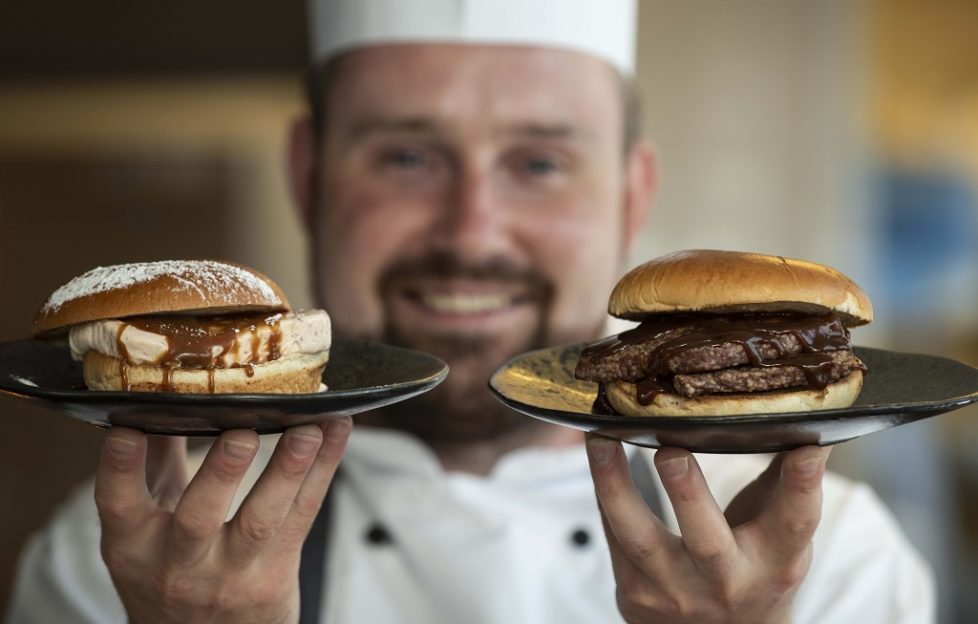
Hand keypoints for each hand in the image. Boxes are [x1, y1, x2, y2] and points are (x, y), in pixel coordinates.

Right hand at [94, 418, 351, 623]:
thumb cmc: (170, 570)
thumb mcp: (144, 529)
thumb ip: (150, 463)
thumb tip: (156, 392)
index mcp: (134, 546)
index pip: (119, 504)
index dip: (120, 467)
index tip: (128, 428)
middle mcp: (179, 564)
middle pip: (198, 517)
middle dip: (222, 472)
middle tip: (242, 432)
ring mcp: (230, 574)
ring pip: (262, 521)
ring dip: (288, 470)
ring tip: (307, 430)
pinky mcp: (275, 575)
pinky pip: (303, 516)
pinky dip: (323, 470)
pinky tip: (335, 432)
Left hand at [587, 436, 829, 623]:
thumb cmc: (754, 570)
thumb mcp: (783, 538)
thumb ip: (790, 483)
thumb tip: (809, 418)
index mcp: (777, 562)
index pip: (795, 523)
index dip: (803, 486)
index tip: (806, 449)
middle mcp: (728, 582)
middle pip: (708, 541)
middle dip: (687, 495)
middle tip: (670, 451)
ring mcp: (677, 592)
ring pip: (641, 540)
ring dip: (615, 487)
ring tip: (600, 441)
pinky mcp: (636, 593)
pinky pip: (614, 539)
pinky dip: (603, 495)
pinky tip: (597, 455)